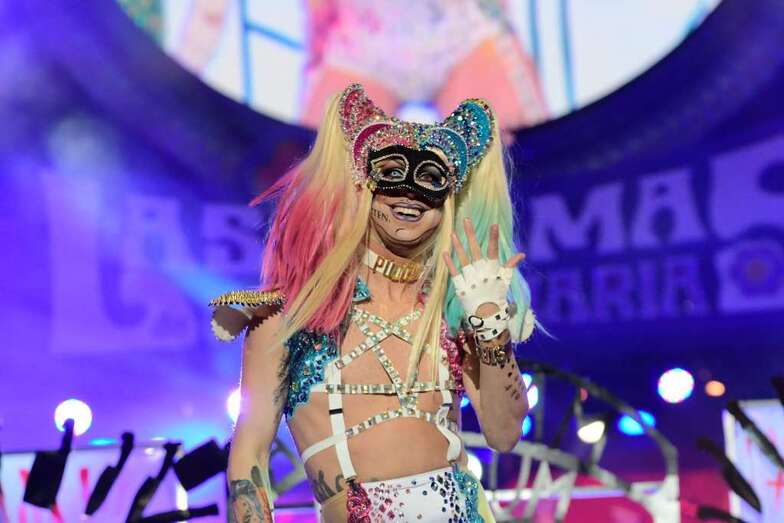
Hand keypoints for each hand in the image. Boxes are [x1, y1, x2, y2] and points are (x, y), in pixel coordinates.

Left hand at [443, 218, 524, 339]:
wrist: (488, 317)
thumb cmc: (497, 297)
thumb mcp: (505, 281)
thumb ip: (510, 266)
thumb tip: (521, 254)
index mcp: (493, 270)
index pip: (494, 251)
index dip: (493, 238)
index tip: (494, 224)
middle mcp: (482, 273)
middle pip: (476, 250)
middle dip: (471, 235)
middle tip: (466, 220)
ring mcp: (470, 279)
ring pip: (463, 259)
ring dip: (458, 245)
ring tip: (452, 233)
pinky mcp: (461, 287)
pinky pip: (454, 272)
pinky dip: (449, 263)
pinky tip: (445, 252)